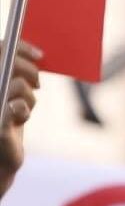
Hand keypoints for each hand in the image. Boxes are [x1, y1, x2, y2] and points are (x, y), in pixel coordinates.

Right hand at [0, 41, 40, 198]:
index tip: (40, 55)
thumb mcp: (12, 93)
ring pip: (18, 85)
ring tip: (22, 109)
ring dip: (28, 96)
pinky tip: (19, 117)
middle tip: (36, 83)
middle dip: (29, 71)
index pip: (1, 49)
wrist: (1, 158)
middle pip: (7, 62)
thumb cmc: (6, 121)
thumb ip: (18, 75)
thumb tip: (36, 55)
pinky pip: (16, 107)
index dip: (20, 47)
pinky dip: (22, 110)